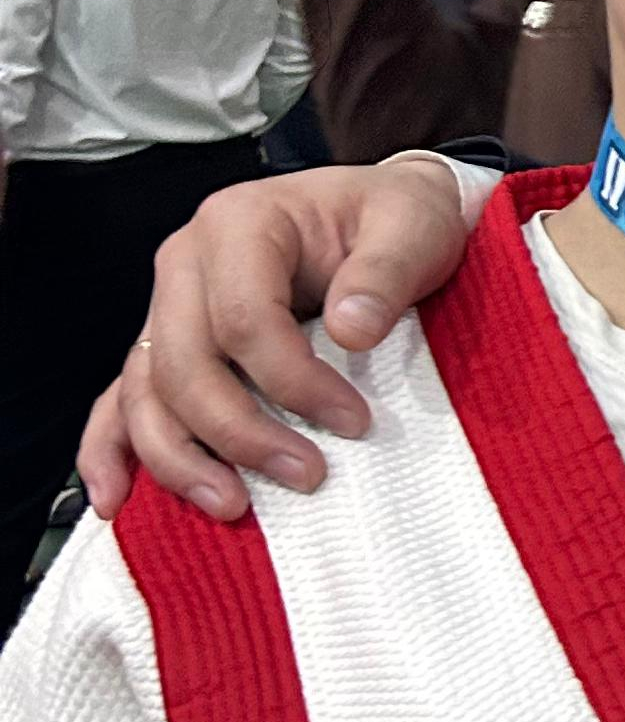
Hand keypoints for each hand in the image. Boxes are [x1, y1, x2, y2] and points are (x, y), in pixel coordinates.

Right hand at [75, 155, 473, 522]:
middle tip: (307, 476)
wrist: (384, 216)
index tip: (354, 422)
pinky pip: (121, 401)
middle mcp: (186, 262)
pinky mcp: (167, 346)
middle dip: (239, 432)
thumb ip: (387, 272)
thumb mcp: (415, 225)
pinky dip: (112, 450)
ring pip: (145, 393)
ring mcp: (168, 307)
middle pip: (184, 364)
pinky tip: (115, 499)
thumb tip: (351, 330)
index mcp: (240, 223)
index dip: (295, 382)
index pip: (245, 319)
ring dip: (180, 458)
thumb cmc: (397, 218)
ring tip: (232, 506)